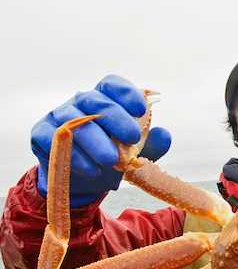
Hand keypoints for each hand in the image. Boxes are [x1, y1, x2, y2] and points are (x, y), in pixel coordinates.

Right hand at [31, 75, 171, 206]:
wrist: (84, 182)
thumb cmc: (113, 158)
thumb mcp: (137, 153)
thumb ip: (152, 144)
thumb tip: (165, 135)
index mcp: (105, 100)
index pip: (113, 86)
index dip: (127, 93)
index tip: (141, 109)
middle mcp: (81, 103)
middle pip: (96, 101)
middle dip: (116, 119)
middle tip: (133, 138)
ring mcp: (59, 116)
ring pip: (75, 122)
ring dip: (96, 141)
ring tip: (112, 160)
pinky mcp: (41, 134)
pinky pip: (54, 140)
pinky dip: (74, 156)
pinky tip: (91, 169)